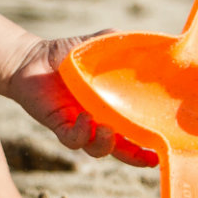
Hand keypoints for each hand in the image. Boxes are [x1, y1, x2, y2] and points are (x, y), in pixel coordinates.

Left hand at [3, 33, 158, 167]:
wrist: (33, 58)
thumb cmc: (70, 53)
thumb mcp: (102, 44)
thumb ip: (126, 44)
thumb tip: (157, 40)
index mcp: (114, 109)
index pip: (136, 133)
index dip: (150, 145)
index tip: (165, 150)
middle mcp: (99, 123)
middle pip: (122, 150)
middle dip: (136, 157)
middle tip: (148, 156)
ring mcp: (79, 126)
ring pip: (97, 149)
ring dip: (107, 143)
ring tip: (107, 128)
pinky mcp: (59, 125)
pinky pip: (73, 139)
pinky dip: (82, 133)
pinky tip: (85, 117)